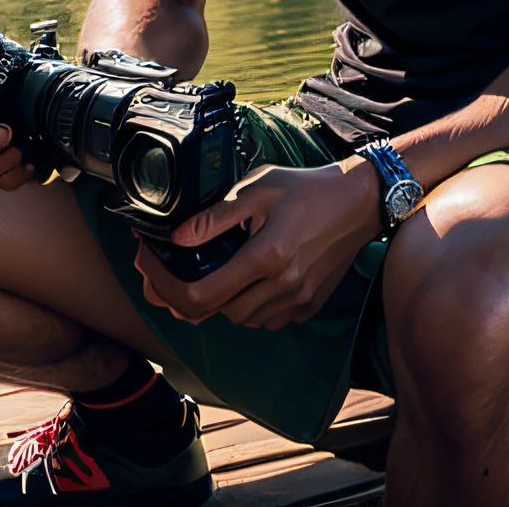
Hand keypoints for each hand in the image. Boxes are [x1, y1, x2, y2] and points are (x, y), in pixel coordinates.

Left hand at [133, 158, 382, 330]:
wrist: (358, 202)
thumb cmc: (305, 188)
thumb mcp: (257, 189)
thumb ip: (215, 216)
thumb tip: (176, 238)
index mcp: (268, 256)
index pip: (203, 295)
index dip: (169, 288)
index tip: (150, 268)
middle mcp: (283, 286)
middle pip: (218, 313)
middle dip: (187, 295)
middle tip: (170, 270)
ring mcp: (298, 301)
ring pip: (241, 319)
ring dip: (219, 302)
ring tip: (208, 271)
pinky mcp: (309, 307)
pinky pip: (266, 320)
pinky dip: (247, 307)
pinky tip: (243, 280)